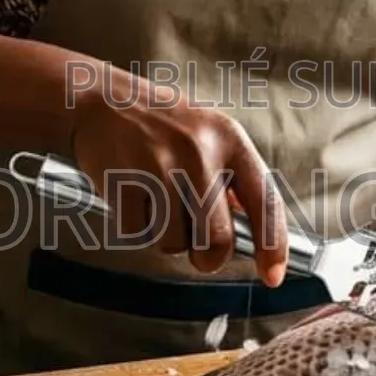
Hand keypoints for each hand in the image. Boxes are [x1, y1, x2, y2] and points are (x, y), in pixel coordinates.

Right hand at [68, 67, 286, 283]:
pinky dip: (135, 225)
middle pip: (218, 238)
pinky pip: (138, 234)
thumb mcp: (208, 135)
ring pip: (175, 243)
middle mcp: (200, 151)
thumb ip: (232, 178)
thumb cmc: (161, 124)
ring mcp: (161, 166)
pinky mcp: (125, 181)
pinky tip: (133, 194)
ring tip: (157, 202)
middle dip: (208, 257)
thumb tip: (252, 227)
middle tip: (198, 252)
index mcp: (230, 139)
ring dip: (166, 236)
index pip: (265, 201)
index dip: (274, 245)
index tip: (272, 275)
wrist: (101, 100)